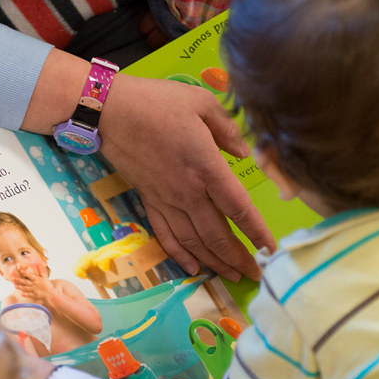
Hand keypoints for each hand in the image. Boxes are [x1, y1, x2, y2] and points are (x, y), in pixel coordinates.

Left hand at [11, 266, 52, 302]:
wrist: (51, 294)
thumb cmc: (48, 285)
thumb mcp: (45, 277)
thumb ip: (41, 271)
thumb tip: (39, 265)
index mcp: (37, 279)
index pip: (30, 275)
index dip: (26, 273)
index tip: (21, 270)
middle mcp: (34, 284)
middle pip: (26, 282)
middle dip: (19, 280)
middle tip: (13, 278)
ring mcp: (34, 290)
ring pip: (26, 288)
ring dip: (20, 287)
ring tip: (15, 286)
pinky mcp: (35, 295)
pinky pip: (29, 295)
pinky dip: (25, 294)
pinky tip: (21, 294)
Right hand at [99, 75, 274, 281]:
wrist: (108, 111)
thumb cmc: (156, 102)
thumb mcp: (201, 102)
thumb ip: (227, 129)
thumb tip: (244, 152)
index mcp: (206, 168)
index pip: (238, 209)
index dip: (256, 232)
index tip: (270, 249)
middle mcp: (188, 192)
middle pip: (217, 236)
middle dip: (238, 259)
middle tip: (255, 274)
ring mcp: (166, 200)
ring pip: (193, 242)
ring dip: (214, 263)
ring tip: (231, 276)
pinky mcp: (149, 200)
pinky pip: (166, 235)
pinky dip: (181, 255)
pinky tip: (194, 268)